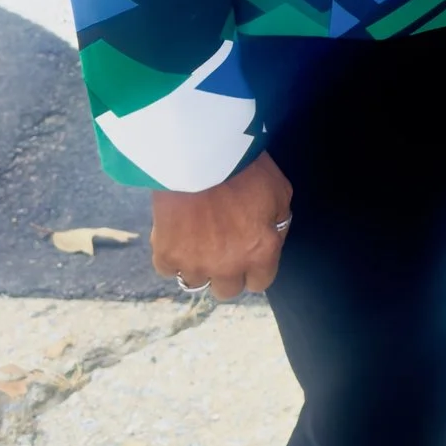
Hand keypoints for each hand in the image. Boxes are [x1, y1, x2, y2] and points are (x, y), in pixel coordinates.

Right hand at [150, 151, 294, 298]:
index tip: (247, 254)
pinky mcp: (166, 254)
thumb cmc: (246, 168)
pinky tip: (175, 237)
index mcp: (260, 253)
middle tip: (221, 250)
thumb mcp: (280, 191)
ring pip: (195, 282)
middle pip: (227, 290)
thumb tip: (272, 237)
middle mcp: (229, 267)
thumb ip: (278, 222)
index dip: (254, 268)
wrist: (201, 154)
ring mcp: (195, 264)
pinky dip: (171, 256)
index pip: (259, 282)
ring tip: (195, 242)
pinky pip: (167, 269)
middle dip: (226, 273)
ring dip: (197, 266)